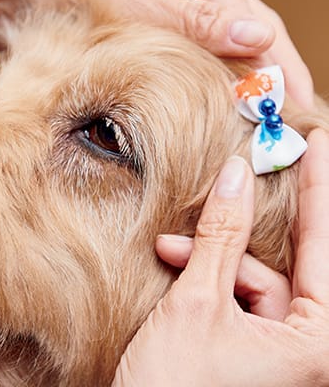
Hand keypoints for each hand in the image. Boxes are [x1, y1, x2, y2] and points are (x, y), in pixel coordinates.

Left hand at [61, 0, 312, 108]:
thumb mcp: (137, 3)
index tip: (295, 105)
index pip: (258, 26)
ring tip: (273, 115)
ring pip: (234, 42)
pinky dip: (223, 74)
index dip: (281, 68)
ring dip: (255, 78)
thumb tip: (256, 40)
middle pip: (255, 33)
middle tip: (297, 120)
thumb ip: (194, 20)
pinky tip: (232, 96)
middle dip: (277, 76)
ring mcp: (187, 8)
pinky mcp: (170, 25)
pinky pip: (208, 48)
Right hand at [112, 129, 328, 385]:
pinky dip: (205, 275)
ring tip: (170, 249)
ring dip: (211, 255)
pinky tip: (173, 263)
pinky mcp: (251, 342)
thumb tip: (236, 178)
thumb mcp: (195, 304)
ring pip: (252, 272)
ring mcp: (279, 344)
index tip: (317, 139)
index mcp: (318, 342)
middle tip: (250, 159)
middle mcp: (308, 344)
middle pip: (288, 257)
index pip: (325, 244)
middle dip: (251, 217)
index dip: (318, 187)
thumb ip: (220, 238)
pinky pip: (236, 290)